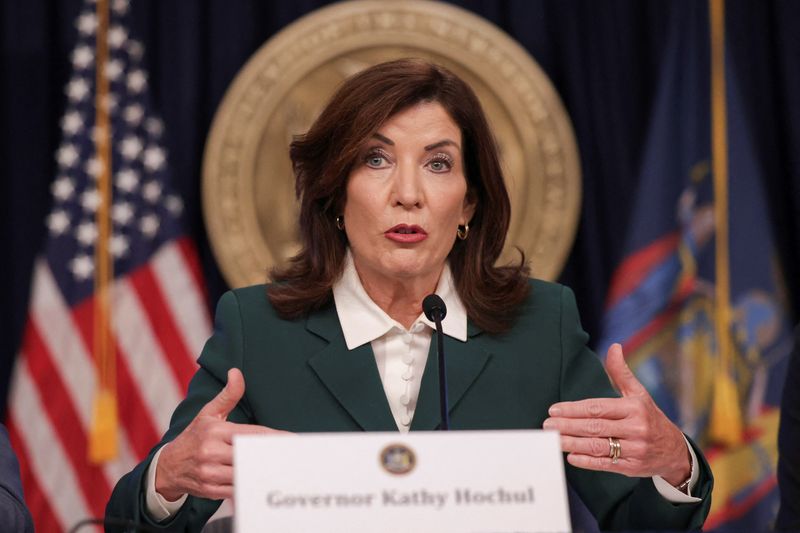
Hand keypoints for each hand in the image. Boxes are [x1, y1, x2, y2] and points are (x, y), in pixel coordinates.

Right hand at [155, 368, 287, 500]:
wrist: (167, 467)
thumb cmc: (194, 437)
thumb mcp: (208, 413)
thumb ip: (228, 395)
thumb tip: (236, 372)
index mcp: (215, 431)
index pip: (251, 434)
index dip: (274, 438)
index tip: (292, 439)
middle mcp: (211, 452)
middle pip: (251, 455)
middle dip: (273, 455)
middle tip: (293, 456)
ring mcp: (210, 473)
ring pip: (246, 474)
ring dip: (265, 472)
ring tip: (285, 469)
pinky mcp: (211, 490)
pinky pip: (238, 489)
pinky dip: (252, 486)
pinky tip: (266, 482)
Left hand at [543, 343, 689, 485]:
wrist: (674, 450)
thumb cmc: (650, 417)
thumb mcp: (638, 394)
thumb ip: (621, 372)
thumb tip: (614, 346)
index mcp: (634, 407)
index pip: (598, 408)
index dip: (574, 409)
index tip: (554, 409)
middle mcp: (635, 428)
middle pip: (595, 427)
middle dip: (568, 426)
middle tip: (547, 425)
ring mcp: (634, 449)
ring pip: (598, 446)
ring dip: (573, 443)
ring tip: (554, 440)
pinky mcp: (632, 467)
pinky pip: (606, 464)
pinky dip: (588, 461)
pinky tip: (572, 457)